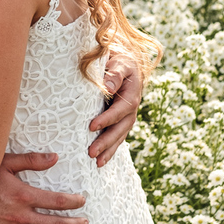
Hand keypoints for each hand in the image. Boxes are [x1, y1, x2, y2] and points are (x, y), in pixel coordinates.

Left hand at [88, 49, 141, 166]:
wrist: (126, 63)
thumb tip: (106, 87)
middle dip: (107, 142)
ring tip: (96, 163)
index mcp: (131, 94)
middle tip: (91, 153)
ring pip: (120, 136)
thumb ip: (114, 74)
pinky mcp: (120, 121)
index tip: (91, 126)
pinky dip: (110, 149)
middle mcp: (131, 108)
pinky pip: (117, 137)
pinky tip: (100, 161)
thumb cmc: (119, 60)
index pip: (119, 110)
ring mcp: (127, 116)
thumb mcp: (119, 62)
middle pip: (120, 128)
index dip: (106, 119)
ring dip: (109, 150)